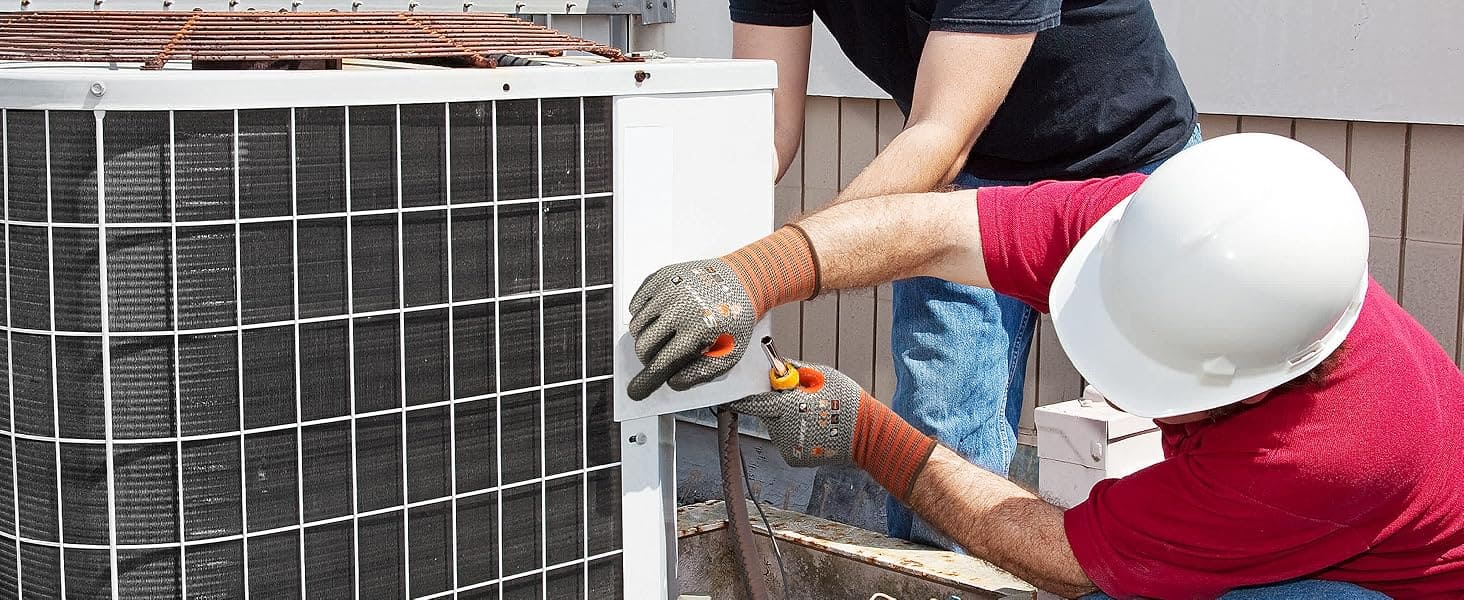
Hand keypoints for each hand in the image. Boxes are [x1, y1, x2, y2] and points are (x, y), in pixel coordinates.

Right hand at [625, 226, 820, 399]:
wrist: (740, 282)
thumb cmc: (735, 317)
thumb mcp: (729, 353)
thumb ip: (701, 373)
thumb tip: (673, 381)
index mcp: (697, 328)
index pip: (660, 363)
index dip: (646, 381)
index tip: (636, 391)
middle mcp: (679, 307)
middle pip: (642, 345)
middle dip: (649, 358)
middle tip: (662, 355)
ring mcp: (667, 290)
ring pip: (636, 326)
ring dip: (646, 336)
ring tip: (667, 333)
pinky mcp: (659, 277)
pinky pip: (635, 305)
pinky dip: (643, 315)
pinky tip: (662, 316)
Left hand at [731, 361, 937, 502]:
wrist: (866, 436)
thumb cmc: (846, 401)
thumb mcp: (822, 376)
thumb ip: (795, 372)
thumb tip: (777, 367)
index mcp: (788, 407)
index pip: (754, 402)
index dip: (741, 397)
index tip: (730, 394)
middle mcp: (783, 429)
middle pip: (766, 413)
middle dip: (775, 405)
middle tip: (796, 400)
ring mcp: (788, 446)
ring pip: (776, 427)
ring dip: (786, 420)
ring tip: (811, 416)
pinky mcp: (793, 458)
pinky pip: (786, 440)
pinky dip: (794, 434)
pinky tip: (813, 430)